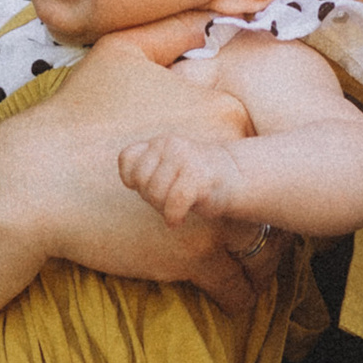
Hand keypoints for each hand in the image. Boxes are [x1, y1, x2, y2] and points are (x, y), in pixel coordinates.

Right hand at [0, 43, 257, 310]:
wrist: (33, 180)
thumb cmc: (74, 115)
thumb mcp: (122, 51)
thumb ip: (176, 29)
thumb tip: (212, 16)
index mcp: (226, 112)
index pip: (267, 143)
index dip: (259, 162)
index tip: (248, 178)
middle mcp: (233, 162)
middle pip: (274, 194)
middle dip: (270, 212)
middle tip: (260, 224)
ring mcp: (216, 213)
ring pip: (266, 243)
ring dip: (263, 257)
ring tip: (256, 264)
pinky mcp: (195, 259)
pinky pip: (239, 287)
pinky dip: (239, 294)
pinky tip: (235, 296)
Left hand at [117, 130, 264, 230]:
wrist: (235, 178)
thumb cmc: (194, 179)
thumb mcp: (166, 168)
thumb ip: (145, 169)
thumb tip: (130, 181)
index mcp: (159, 142)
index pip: (127, 159)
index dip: (133, 179)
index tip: (150, 186)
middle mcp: (170, 144)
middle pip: (141, 182)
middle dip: (151, 198)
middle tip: (169, 199)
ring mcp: (185, 158)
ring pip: (155, 194)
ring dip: (164, 208)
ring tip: (178, 206)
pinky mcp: (199, 175)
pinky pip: (174, 203)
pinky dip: (174, 217)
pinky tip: (180, 220)